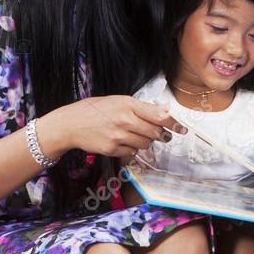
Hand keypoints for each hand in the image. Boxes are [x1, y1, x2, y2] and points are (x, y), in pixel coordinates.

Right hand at [43, 96, 183, 158]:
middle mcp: (125, 120)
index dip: (174, 123)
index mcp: (128, 104)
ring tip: (137, 135)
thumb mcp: (119, 100)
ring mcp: (118, 136)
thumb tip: (164, 109)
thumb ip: (141, 106)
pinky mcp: (112, 149)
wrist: (71, 124)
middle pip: (155, 132)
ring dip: (146, 142)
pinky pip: (132, 152)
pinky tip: (125, 142)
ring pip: (145, 144)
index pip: (158, 116)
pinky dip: (133, 149)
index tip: (183, 129)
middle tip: (163, 135)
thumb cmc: (96, 109)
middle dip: (162, 135)